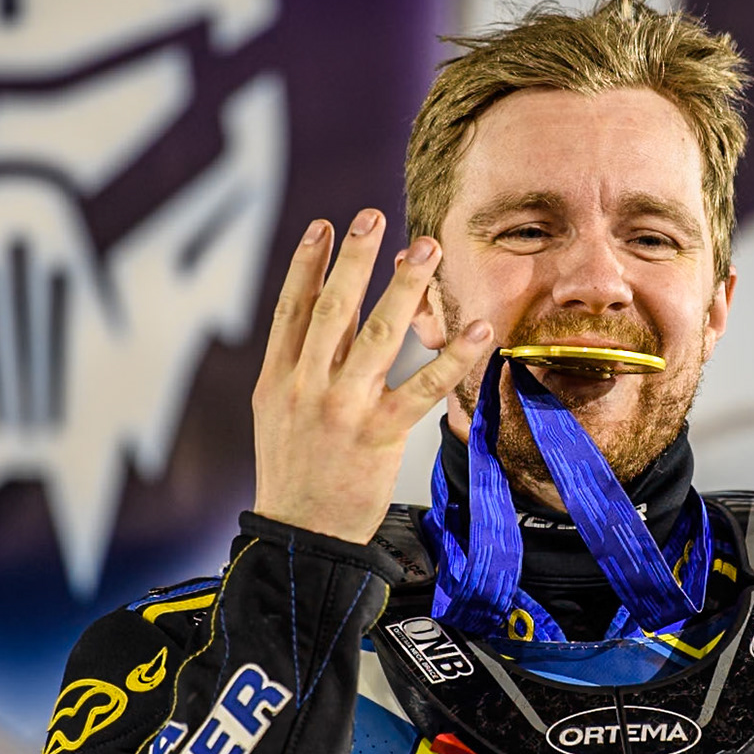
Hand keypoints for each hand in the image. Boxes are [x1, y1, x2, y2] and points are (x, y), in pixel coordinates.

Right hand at [251, 209, 492, 543]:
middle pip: (333, 309)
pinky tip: (476, 330)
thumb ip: (298, 368)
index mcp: (278, 379)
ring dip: (404, 287)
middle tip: (376, 217)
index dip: (306, 264)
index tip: (324, 225)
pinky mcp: (378, 434)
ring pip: (377, 336)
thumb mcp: (277, 415)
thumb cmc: (293, 474)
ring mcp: (343, 408)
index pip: (292, 308)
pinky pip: (422, 388)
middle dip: (356, 259)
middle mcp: (307, 386)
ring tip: (426, 248)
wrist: (300, 536)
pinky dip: (452, 357)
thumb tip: (321, 321)